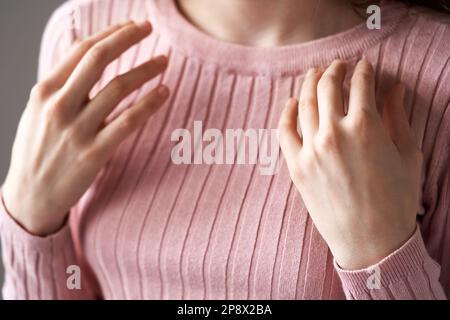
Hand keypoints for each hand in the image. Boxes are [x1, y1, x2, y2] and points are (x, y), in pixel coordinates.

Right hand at [2, 21, 169, 235]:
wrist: (31, 196)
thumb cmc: (38, 150)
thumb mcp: (37, 110)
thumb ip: (60, 79)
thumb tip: (78, 42)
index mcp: (44, 91)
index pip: (81, 50)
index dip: (109, 33)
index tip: (130, 25)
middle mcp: (60, 106)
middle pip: (99, 59)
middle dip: (128, 38)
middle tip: (149, 28)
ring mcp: (78, 130)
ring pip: (119, 88)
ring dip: (146, 70)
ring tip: (163, 61)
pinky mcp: (95, 153)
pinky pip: (129, 121)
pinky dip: (150, 103)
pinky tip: (163, 92)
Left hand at [278, 59, 421, 269]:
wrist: (370, 242)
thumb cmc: (396, 201)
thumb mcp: (407, 155)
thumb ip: (397, 116)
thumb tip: (394, 88)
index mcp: (366, 127)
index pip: (361, 84)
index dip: (364, 70)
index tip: (365, 66)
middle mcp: (334, 133)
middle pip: (328, 87)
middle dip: (335, 70)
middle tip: (338, 65)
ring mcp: (311, 150)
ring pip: (304, 104)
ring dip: (309, 84)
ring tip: (314, 75)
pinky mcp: (296, 167)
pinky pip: (284, 132)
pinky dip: (286, 113)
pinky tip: (290, 103)